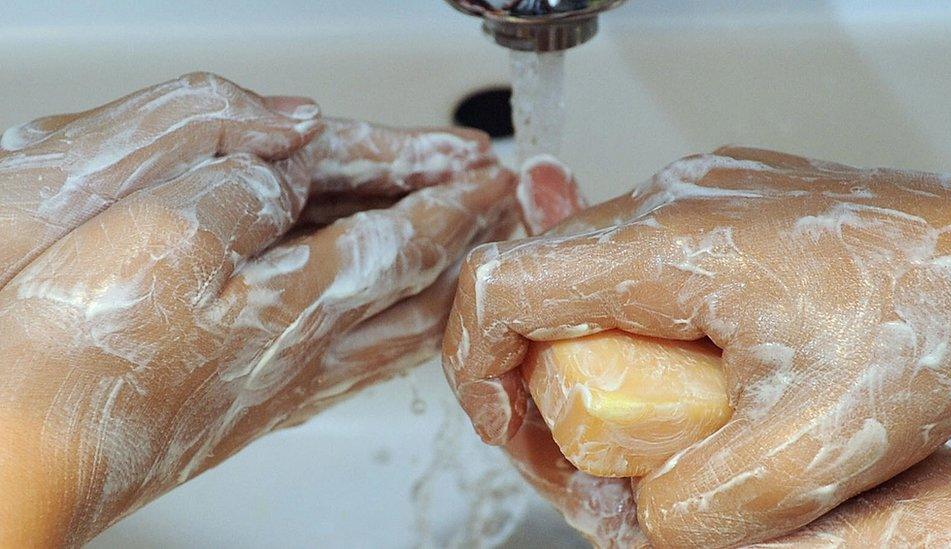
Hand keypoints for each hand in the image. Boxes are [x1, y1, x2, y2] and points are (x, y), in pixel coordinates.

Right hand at [0, 73, 517, 545]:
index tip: (495, 179)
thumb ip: (240, 200)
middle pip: (424, 297)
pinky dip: (395, 332)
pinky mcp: (253, 407)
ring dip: (441, 292)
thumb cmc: (82, 357)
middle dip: (470, 249)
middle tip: (504, 217)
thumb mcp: (163, 237)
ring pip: (396, 336)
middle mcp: (308, 353)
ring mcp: (285, 387)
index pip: (409, 243)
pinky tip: (387, 335)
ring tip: (467, 267)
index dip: (457, 204)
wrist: (25, 455)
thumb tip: (283, 179)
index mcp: (300, 303)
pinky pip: (358, 360)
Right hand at [443, 147, 950, 545]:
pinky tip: (686, 375)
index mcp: (669, 244)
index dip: (476, 365)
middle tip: (584, 452)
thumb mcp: (820, 448)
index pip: (505, 284)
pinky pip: (634, 270)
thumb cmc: (938, 315)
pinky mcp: (716, 211)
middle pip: (536, 287)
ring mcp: (692, 200)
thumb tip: (643, 520)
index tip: (507, 428)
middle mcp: (668, 203)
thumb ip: (707, 504)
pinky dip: (631, 334)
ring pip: (583, 279)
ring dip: (588, 359)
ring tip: (650, 421)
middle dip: (535, 381)